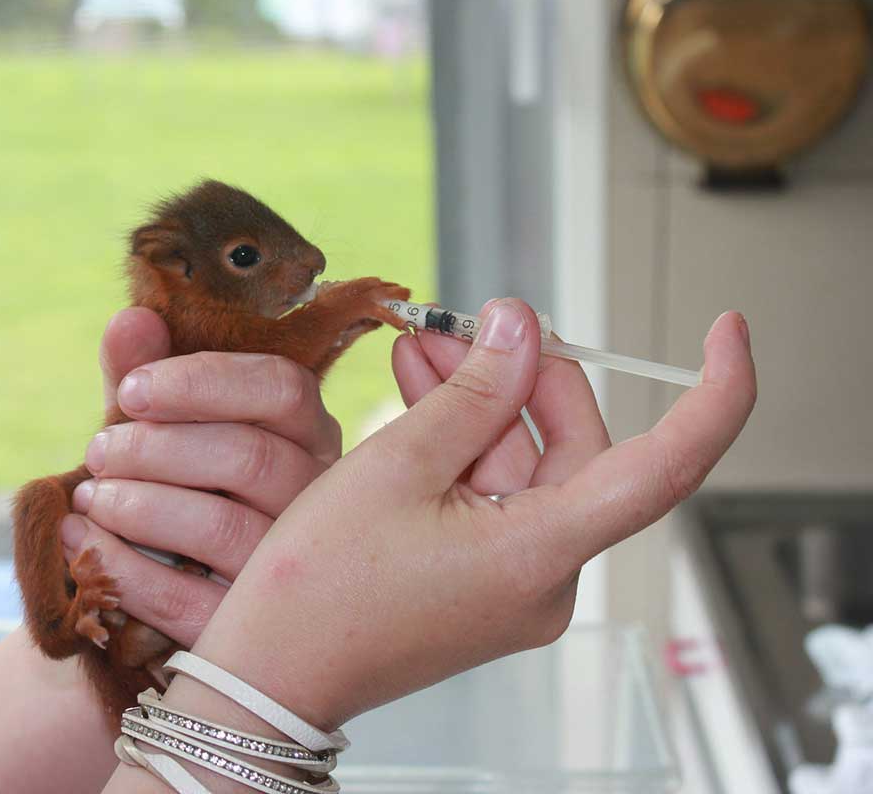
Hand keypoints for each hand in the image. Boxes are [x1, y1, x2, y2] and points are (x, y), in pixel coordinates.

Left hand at [61, 306, 343, 648]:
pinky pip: (190, 603)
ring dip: (139, 505)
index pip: (281, 388)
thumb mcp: (156, 428)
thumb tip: (131, 319)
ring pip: (223, 526)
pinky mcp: (254, 633)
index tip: (129, 392)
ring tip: (90, 496)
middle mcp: (317, 499)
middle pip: (250, 455)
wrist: (164, 598)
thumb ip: (143, 375)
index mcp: (308, 434)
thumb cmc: (172, 491)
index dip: (200, 382)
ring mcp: (294, 570)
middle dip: (156, 447)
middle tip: (97, 451)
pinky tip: (82, 542)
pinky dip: (125, 568)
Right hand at [164, 298, 755, 731]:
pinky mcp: (485, 580)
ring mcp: (515, 581)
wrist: (270, 672)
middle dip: (518, 376)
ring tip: (419, 349)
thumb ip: (473, 391)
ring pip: (524, 466)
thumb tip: (519, 328)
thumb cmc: (318, 587)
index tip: (726, 333)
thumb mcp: (396, 465)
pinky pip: (494, 496)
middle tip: (460, 324)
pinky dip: (463, 446)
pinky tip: (419, 396)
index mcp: (541, 553)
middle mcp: (546, 574)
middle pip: (573, 448)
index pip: (666, 467)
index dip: (712, 395)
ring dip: (479, 404)